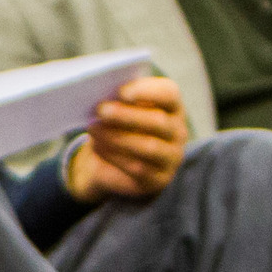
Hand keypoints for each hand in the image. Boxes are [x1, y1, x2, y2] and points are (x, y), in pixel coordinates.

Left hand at [63, 77, 188, 200]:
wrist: (111, 161)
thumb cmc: (118, 125)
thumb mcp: (120, 109)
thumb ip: (120, 99)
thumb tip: (105, 95)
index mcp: (173, 107)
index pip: (169, 94)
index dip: (147, 91)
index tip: (122, 91)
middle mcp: (178, 132)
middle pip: (158, 121)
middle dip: (127, 115)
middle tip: (101, 110)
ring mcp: (171, 157)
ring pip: (148, 146)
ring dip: (117, 137)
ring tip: (93, 128)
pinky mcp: (158, 180)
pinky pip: (138, 168)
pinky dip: (115, 156)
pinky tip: (98, 146)